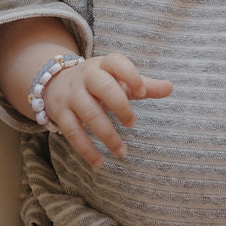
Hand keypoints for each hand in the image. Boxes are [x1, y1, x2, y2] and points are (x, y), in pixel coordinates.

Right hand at [42, 53, 172, 167]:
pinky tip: (99, 162)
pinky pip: (71, 131)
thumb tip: (170, 87)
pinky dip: (85, 149)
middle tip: (132, 124)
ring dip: (106, 134)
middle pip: (103, 87)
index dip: (130, 75)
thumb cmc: (98, 82)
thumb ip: (144, 85)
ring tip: (121, 152)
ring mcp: (71, 95)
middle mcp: (85, 77)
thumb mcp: (119, 79)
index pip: (116, 63)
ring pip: (88, 113)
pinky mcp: (60, 113)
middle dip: (120, 105)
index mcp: (103, 65)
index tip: (142, 92)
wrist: (55, 81)